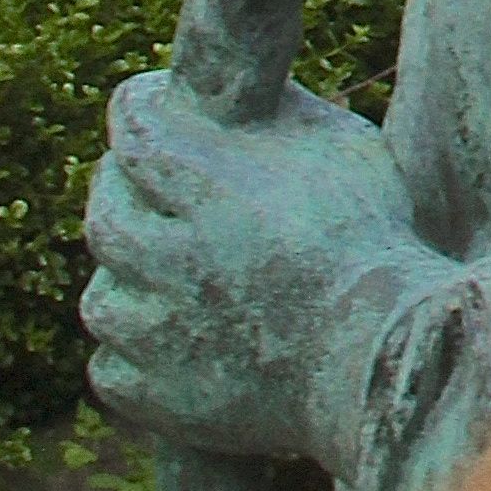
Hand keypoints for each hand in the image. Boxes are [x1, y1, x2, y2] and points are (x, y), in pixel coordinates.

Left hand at [84, 72, 440, 475]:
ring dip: (124, 279)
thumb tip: (238, 91)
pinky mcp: (161, 400)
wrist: (390, 366)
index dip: (134, 109)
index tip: (143, 104)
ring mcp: (163, 338)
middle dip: (117, 188)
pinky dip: (133, 351)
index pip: (136, 130)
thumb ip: (283, 115)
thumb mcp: (345, 152)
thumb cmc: (377, 248)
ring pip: (100, 298)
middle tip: (140, 183)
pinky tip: (170, 335)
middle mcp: (177, 264)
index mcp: (218, 192)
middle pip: (104, 215)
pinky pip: (112, 367)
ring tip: (160, 270)